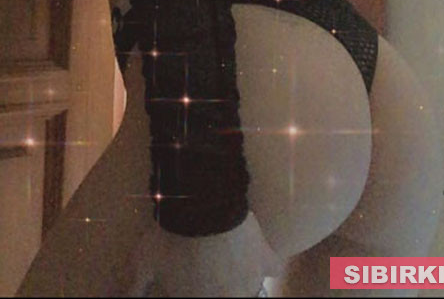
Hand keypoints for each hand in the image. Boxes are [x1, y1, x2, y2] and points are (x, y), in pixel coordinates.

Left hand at [125, 211, 283, 297]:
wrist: (203, 205)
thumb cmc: (171, 238)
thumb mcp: (143, 262)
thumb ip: (132, 285)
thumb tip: (118, 297)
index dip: (190, 291)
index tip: (186, 284)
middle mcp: (228, 297)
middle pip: (226, 296)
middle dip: (213, 287)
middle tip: (204, 271)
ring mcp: (251, 281)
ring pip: (248, 290)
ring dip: (237, 281)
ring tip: (224, 262)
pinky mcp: (266, 258)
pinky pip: (273, 268)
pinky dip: (266, 263)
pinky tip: (258, 255)